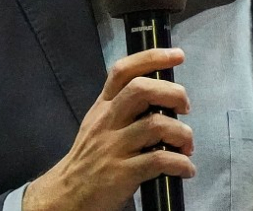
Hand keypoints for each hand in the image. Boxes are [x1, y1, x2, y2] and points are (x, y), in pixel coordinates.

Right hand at [23, 48, 195, 209]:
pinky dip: (181, 163)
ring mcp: (113, 147)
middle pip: (141, 90)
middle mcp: (107, 122)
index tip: (178, 55)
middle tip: (185, 108)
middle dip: (173, 93)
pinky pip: (160, 160)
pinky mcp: (121, 173)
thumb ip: (124, 108)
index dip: (152, 58)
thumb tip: (164, 97)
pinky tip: (186, 168)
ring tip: (187, 145)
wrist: (66, 196)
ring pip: (156, 125)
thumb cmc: (90, 159)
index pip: (123, 71)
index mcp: (103, 107)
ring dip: (183, 133)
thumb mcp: (98, 125)